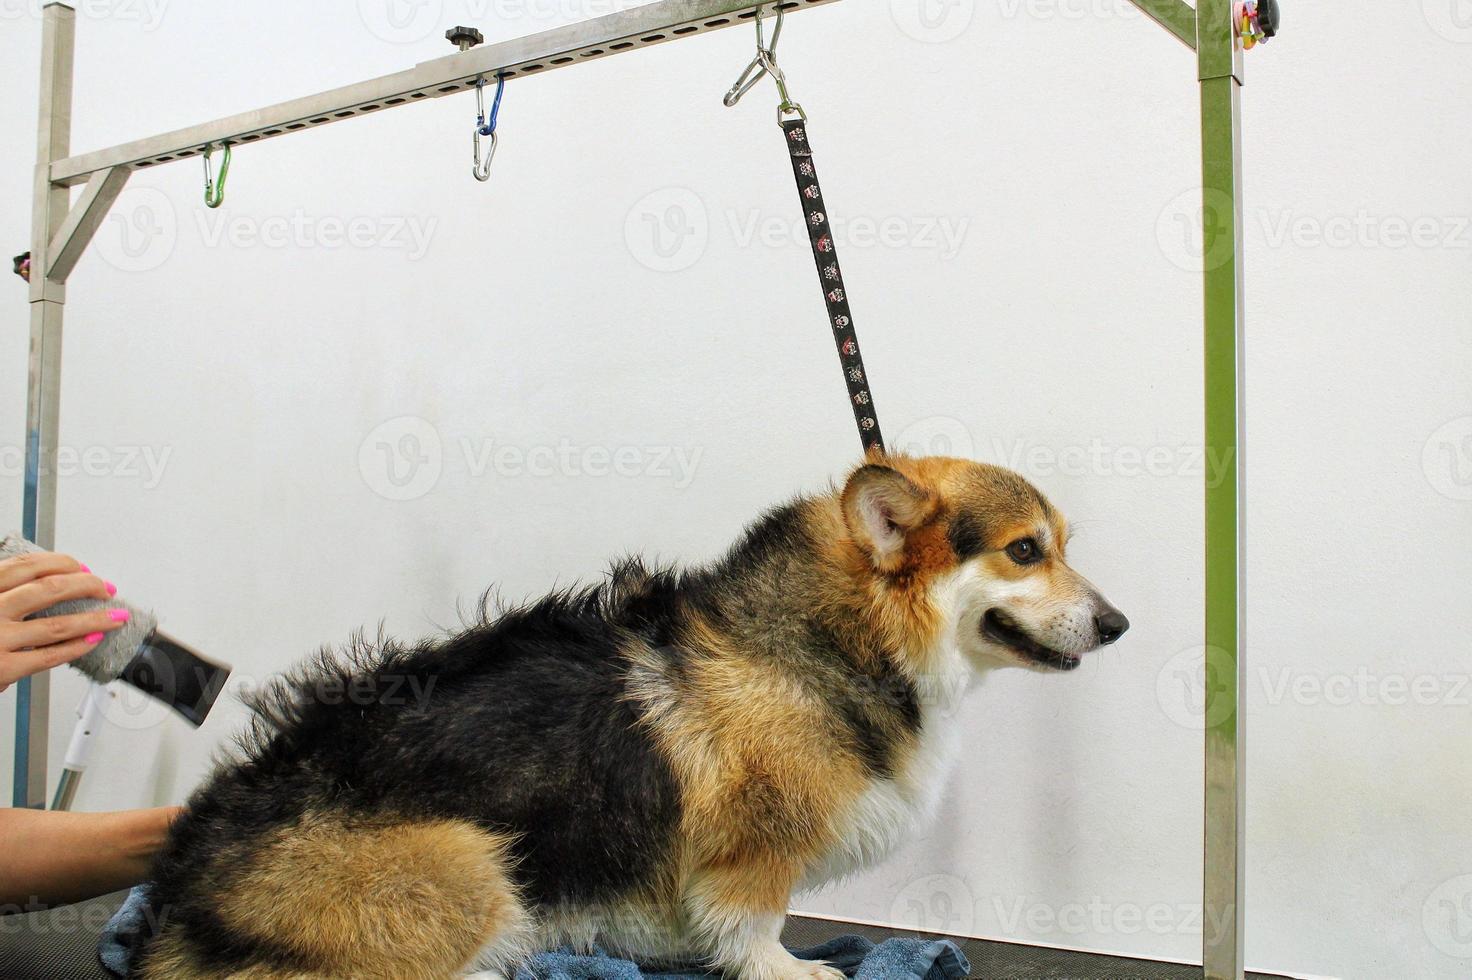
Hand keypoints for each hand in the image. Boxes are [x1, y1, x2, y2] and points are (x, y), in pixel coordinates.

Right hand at [0, 551, 124, 693]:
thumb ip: (3, 592)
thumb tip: (45, 579)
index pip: (26, 566)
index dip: (61, 563)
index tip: (82, 566)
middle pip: (49, 589)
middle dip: (87, 585)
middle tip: (105, 587)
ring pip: (59, 624)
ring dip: (95, 618)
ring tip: (115, 615)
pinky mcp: (3, 669)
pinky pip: (50, 656)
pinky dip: (78, 646)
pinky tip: (93, 640)